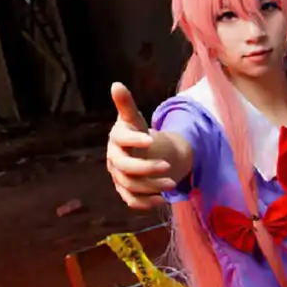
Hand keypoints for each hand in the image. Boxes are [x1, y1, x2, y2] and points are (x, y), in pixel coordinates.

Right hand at [106, 82, 174, 209]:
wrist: (137, 153)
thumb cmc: (135, 133)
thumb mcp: (134, 119)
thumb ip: (126, 104)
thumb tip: (116, 84)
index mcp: (116, 139)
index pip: (121, 140)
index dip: (134, 140)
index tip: (151, 139)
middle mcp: (114, 159)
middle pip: (125, 168)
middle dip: (146, 168)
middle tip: (167, 166)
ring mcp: (118, 177)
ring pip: (131, 186)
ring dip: (151, 186)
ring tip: (172, 184)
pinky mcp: (125, 191)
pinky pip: (132, 201)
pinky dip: (147, 203)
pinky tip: (163, 200)